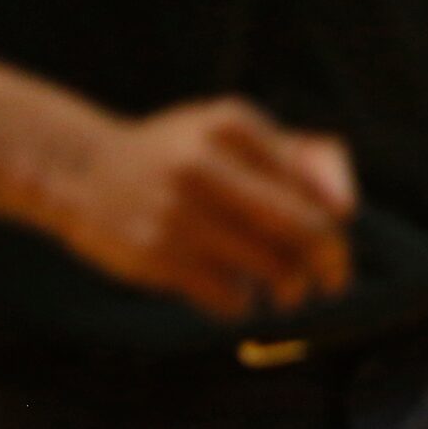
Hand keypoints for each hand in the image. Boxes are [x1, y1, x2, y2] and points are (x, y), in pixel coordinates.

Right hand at [42, 98, 355, 320]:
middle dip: (330, 262)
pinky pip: (228, 296)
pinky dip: (244, 303)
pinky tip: (238, 295)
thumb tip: (346, 208)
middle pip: (302, 227)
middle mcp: (208, 163)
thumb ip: (292, 156)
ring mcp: (180, 211)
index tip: (336, 246)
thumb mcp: (227, 132)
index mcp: (233, 125)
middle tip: (333, 282)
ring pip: (271, 268)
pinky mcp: (156, 254)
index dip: (335, 225)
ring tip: (286, 292)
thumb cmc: (176, 154)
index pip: (311, 185)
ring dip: (289, 289)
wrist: (81, 169)